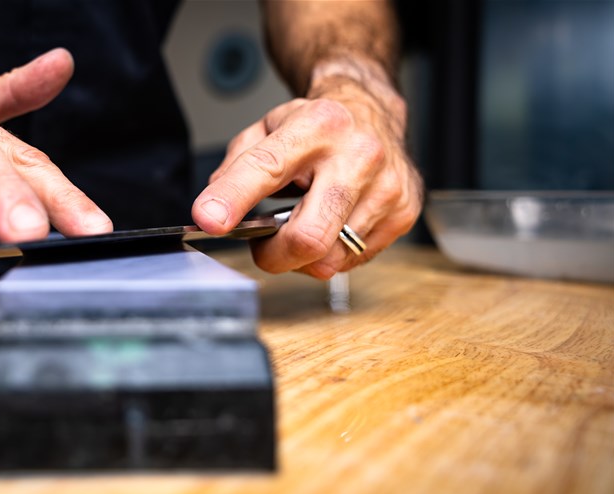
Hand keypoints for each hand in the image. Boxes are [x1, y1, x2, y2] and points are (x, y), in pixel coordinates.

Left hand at [192, 60, 422, 278]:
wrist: (373, 112)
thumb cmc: (318, 126)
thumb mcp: (267, 128)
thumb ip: (235, 167)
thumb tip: (213, 212)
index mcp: (318, 125)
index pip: (267, 169)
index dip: (233, 199)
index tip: (209, 220)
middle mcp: (359, 155)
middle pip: (308, 237)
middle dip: (274, 255)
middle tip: (263, 245)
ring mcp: (387, 188)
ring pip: (329, 259)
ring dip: (302, 256)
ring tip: (300, 226)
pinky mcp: (404, 213)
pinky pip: (351, 260)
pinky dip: (330, 253)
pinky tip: (330, 225)